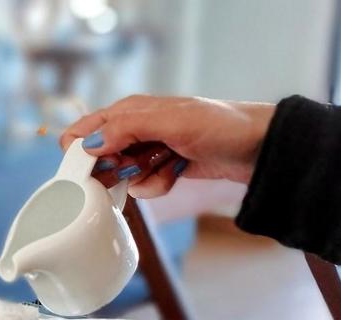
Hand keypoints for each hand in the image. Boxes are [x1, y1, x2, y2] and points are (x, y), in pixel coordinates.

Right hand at [60, 95, 274, 197]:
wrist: (258, 148)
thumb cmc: (220, 125)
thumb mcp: (170, 122)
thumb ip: (126, 129)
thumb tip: (89, 145)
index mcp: (129, 110)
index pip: (86, 131)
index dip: (82, 152)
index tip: (94, 168)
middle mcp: (134, 129)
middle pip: (101, 159)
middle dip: (116, 170)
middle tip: (135, 167)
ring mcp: (148, 152)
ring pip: (123, 177)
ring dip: (143, 178)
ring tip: (167, 164)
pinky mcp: (162, 170)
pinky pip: (145, 186)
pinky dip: (158, 184)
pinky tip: (176, 173)